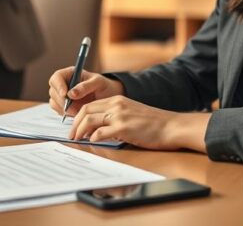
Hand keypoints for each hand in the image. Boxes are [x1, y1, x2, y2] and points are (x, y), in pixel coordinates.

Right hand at [48, 67, 123, 116]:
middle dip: (62, 101)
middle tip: (73, 108)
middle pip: (53, 91)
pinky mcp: (64, 106)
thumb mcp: (98, 83)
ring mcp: (62, 95)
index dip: (58, 85)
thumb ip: (85, 86)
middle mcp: (63, 84)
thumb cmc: (104, 86)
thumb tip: (71, 94)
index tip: (65, 95)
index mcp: (70, 74)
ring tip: (78, 111)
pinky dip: (65, 113)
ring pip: (54, 102)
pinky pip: (58, 110)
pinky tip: (76, 113)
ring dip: (63, 108)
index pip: (57, 77)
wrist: (107, 98)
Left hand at [69, 96, 209, 151]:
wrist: (171, 126)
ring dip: (80, 131)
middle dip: (75, 124)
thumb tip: (97, 130)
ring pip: (90, 120)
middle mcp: (116, 105)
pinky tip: (93, 142)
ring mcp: (120, 115)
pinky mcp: (124, 127)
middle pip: (86, 110)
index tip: (74, 128)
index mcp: (117, 100)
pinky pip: (101, 132)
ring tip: (78, 140)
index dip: (78, 117)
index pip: (90, 105)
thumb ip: (115, 118)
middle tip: (72, 136)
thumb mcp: (131, 114)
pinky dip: (94, 138)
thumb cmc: (153, 124)